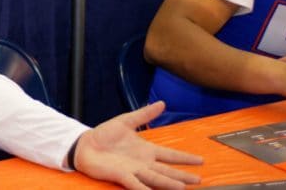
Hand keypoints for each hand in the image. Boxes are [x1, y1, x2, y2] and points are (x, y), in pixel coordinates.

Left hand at [73, 101, 201, 189]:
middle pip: (167, 170)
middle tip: (198, 180)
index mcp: (146, 150)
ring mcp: (134, 170)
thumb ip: (144, 114)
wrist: (85, 145)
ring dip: (169, 183)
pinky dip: (145, 189)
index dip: (185, 158)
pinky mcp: (122, 176)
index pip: (170, 155)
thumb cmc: (104, 134)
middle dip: (183, 175)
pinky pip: (136, 185)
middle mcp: (143, 162)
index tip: (200, 160)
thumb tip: (162, 103)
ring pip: (156, 178)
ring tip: (183, 187)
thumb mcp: (126, 121)